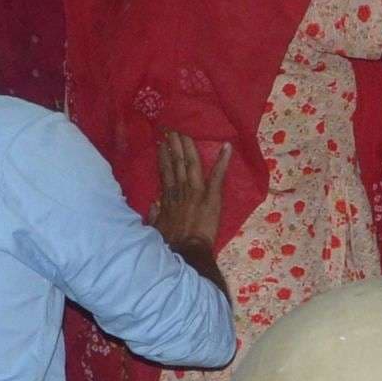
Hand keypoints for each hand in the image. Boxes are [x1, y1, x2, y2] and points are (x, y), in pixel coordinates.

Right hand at [149, 131, 231, 255]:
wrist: (187, 251)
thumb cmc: (171, 244)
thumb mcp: (155, 229)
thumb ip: (154, 215)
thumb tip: (154, 203)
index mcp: (168, 197)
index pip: (165, 172)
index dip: (163, 157)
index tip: (161, 143)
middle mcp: (181, 189)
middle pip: (177, 163)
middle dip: (174, 145)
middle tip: (171, 129)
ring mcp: (197, 191)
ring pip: (192, 164)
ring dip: (188, 147)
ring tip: (185, 133)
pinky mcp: (212, 196)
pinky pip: (218, 175)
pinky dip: (223, 160)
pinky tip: (227, 147)